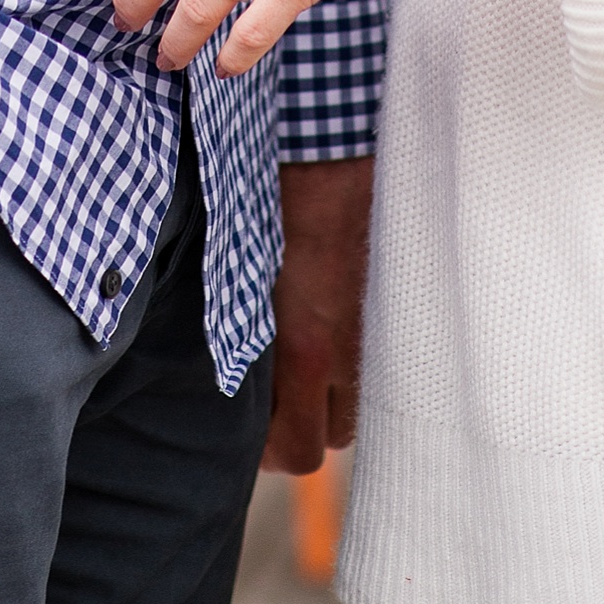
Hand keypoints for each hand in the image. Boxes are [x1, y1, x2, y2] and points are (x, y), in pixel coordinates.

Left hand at [264, 158, 372, 473]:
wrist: (327, 148)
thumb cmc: (272, 198)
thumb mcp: (240, 268)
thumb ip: (239, 327)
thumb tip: (220, 369)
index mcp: (305, 345)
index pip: (301, 450)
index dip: (270, 454)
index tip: (245, 432)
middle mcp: (347, 350)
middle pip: (332, 438)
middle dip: (299, 430)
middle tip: (266, 402)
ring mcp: (370, 331)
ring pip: (355, 406)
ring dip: (324, 401)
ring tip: (290, 372)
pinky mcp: (383, 308)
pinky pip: (369, 366)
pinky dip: (344, 368)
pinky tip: (316, 336)